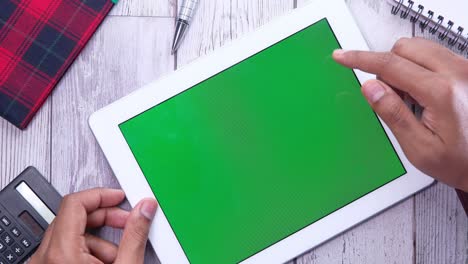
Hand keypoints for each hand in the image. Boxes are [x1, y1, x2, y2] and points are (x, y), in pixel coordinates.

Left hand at [30, 188, 157, 263]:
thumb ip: (135, 236)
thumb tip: (145, 209)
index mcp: (61, 253)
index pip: (75, 203)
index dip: (101, 195)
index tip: (119, 197)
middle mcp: (45, 257)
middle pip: (74, 217)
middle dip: (105, 217)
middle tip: (128, 222)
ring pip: (71, 234)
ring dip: (99, 238)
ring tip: (119, 254)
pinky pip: (65, 249)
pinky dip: (87, 251)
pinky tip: (106, 262)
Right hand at [333, 37, 467, 191]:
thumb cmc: (462, 161)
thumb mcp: (419, 147)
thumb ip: (393, 113)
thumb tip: (370, 87)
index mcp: (441, 92)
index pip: (390, 65)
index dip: (360, 59)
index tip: (342, 57)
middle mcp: (457, 73)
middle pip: (404, 48)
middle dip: (386, 67)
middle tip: (391, 97)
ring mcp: (465, 68)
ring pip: (418, 48)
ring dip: (403, 67)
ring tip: (411, 99)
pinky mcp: (467, 69)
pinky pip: (433, 54)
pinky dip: (418, 67)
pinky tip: (423, 93)